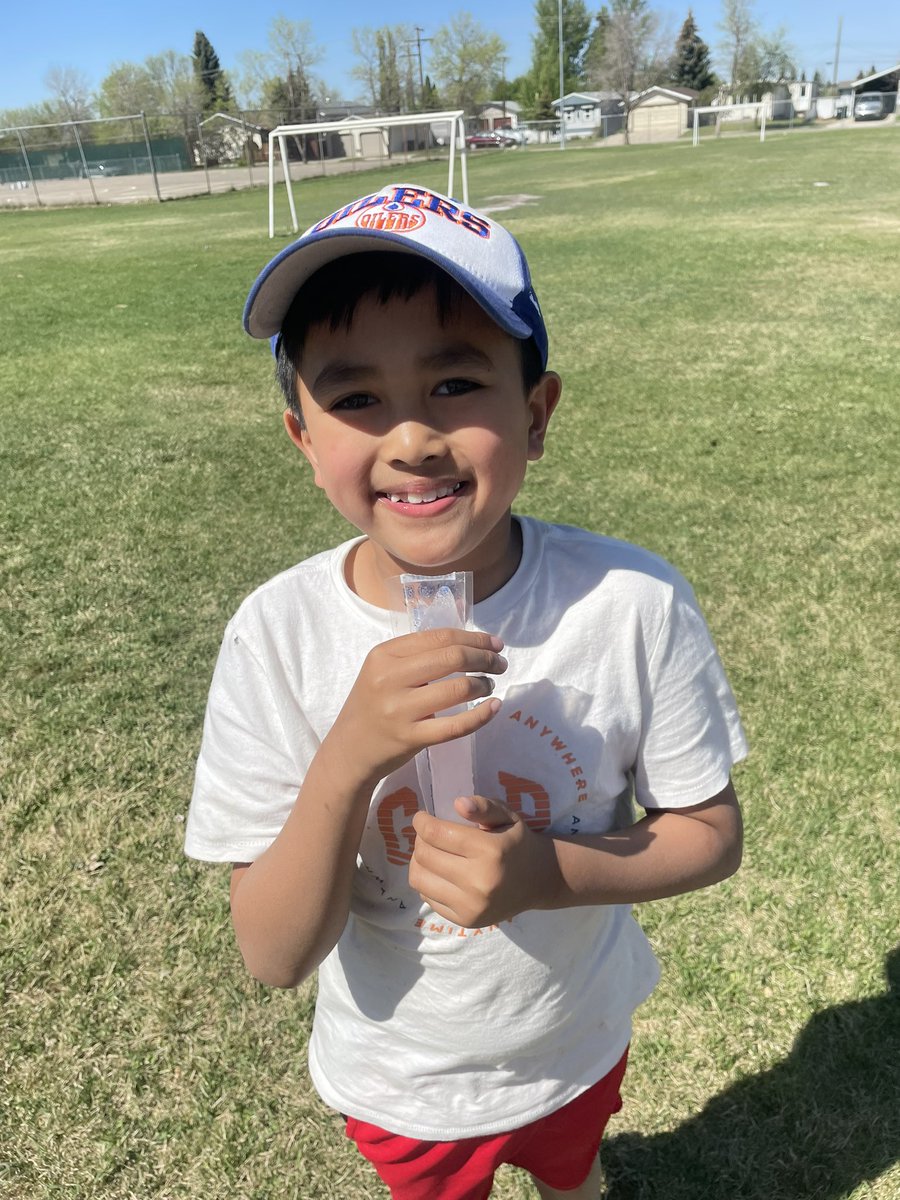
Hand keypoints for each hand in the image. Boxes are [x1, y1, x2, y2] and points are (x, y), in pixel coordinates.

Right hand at [324, 629, 507, 788]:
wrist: (349, 750)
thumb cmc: (373, 705)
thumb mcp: (383, 671)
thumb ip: (417, 656)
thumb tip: (470, 644)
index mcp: (384, 654)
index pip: (439, 637)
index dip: (475, 638)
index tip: (495, 644)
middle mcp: (389, 678)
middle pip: (453, 657)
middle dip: (485, 658)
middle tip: (499, 664)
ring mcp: (399, 709)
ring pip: (458, 689)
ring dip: (483, 684)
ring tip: (489, 686)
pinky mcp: (410, 738)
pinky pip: (456, 725)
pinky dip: (482, 715)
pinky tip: (494, 707)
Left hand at [409, 795, 560, 927]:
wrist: (539, 881)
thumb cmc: (518, 842)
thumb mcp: (507, 816)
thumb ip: (484, 806)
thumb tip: (458, 804)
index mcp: (490, 851)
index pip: (436, 834)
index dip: (422, 822)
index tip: (422, 817)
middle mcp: (479, 882)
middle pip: (425, 856)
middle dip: (420, 840)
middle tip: (428, 834)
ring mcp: (471, 906)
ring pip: (420, 879)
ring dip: (418, 861)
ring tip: (430, 853)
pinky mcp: (466, 921)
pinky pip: (428, 898)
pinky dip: (428, 882)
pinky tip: (440, 873)